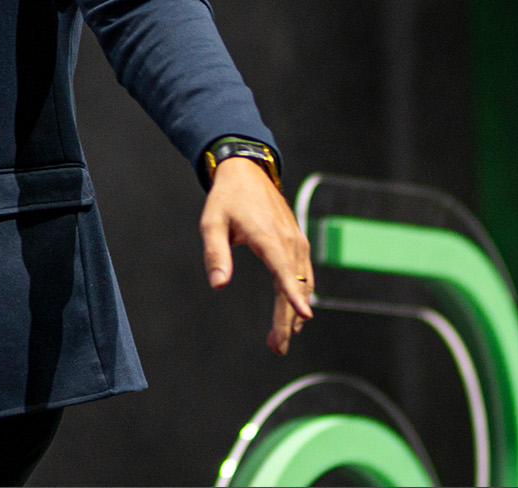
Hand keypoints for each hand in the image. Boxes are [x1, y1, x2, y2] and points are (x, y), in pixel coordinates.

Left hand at [200, 155, 313, 353]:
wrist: (247, 171)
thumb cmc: (227, 198)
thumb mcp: (212, 223)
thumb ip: (215, 254)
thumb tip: (218, 284)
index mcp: (268, 237)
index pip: (284, 272)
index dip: (294, 296)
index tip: (305, 317)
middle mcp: (288, 241)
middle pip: (294, 286)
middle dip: (288, 320)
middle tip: (276, 347)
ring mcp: (296, 241)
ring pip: (302, 283)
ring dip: (293, 312)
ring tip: (280, 339)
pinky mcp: (297, 242)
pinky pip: (303, 273)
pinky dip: (299, 295)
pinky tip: (293, 313)